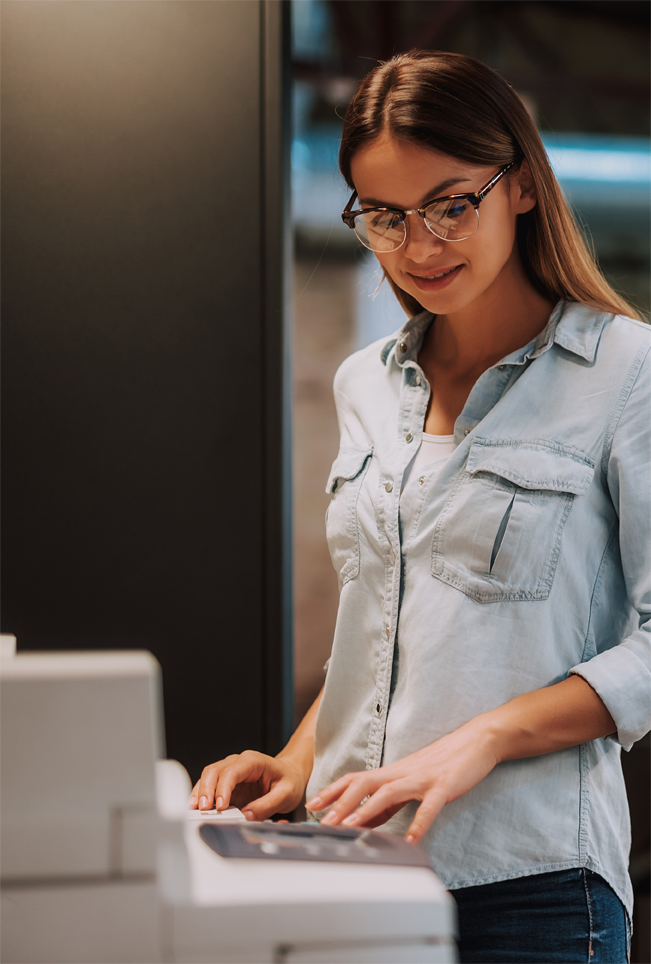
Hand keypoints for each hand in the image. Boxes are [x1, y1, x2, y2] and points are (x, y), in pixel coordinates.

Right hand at [189, 750, 307, 820]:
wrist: (291, 774)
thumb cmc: (289, 780)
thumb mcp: (285, 794)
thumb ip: (266, 806)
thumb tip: (245, 817)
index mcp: (254, 761)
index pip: (232, 771)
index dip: (223, 788)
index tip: (220, 805)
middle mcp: (239, 763)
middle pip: (215, 770)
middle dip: (206, 789)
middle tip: (203, 809)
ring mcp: (231, 771)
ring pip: (208, 776)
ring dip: (200, 792)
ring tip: (195, 809)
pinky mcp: (227, 783)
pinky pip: (210, 785)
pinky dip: (202, 795)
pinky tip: (197, 806)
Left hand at [306, 718, 498, 842]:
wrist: (475, 741)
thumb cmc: (442, 763)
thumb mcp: (410, 783)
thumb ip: (387, 803)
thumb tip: (363, 821)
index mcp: (392, 772)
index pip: (355, 779)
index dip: (332, 791)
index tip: (312, 805)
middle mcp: (402, 773)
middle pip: (364, 783)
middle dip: (341, 802)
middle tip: (323, 820)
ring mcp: (422, 779)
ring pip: (389, 792)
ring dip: (367, 809)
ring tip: (352, 826)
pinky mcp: (443, 786)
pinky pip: (428, 806)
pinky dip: (418, 823)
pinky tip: (411, 839)